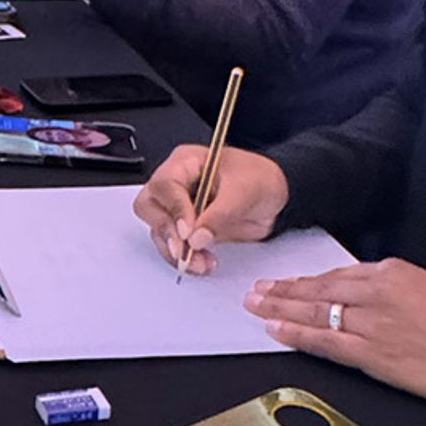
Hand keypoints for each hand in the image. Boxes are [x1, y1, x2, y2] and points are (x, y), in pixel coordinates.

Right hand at [135, 144, 288, 274]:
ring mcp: (178, 207)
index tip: (188, 232)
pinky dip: (185, 259)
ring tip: (200, 263)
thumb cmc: (260, 179)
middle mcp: (176, 184)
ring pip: (159, 231)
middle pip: (150, 207)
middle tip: (185, 251)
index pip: (165, 184)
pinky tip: (204, 263)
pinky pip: (173, 246)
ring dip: (175, 251)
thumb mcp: (245, 191)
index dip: (174, 209)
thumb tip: (196, 237)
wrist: (275, 196)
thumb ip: (220, 214)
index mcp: (186, 162)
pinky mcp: (185, 229)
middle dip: (167, 233)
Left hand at [244, 259, 425, 408]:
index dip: (307, 279)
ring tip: (256, 306)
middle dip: (283, 290)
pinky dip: (298, 335)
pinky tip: (277, 330)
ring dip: (281, 308)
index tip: (286, 281)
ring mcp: (374, 325)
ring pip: (316, 312)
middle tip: (256, 289)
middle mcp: (378, 293)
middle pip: (319, 289)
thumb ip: (395, 289)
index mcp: (395, 272)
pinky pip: (327, 343)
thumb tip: (365, 296)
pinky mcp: (375, 355)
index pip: (339, 275)